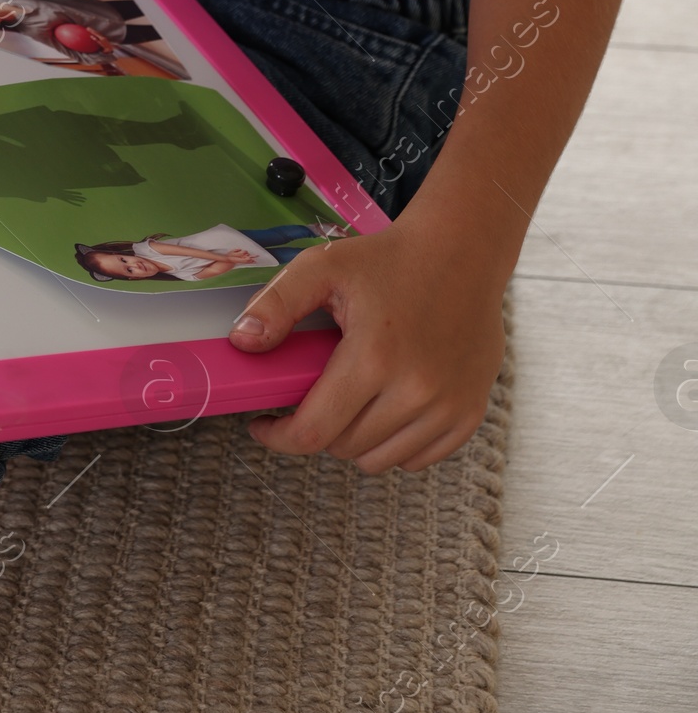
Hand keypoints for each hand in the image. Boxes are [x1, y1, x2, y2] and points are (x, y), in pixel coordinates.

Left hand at [229, 218, 506, 471]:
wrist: (461, 252)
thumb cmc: (387, 259)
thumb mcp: (322, 266)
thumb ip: (277, 304)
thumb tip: (243, 342)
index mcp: (374, 357)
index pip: (315, 432)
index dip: (279, 437)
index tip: (263, 425)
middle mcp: (416, 391)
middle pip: (345, 447)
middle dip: (317, 428)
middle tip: (313, 395)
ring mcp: (448, 407)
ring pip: (381, 460)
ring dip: (355, 440)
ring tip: (350, 400)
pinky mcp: (469, 414)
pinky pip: (418, 459)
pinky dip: (395, 444)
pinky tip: (385, 408)